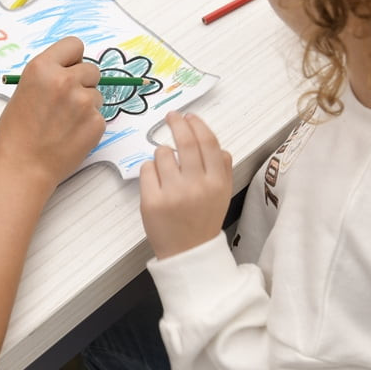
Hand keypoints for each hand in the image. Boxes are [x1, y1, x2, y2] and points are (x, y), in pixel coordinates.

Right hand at [0, 37, 104, 190]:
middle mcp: (65, 80)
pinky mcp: (96, 122)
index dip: (72, 58)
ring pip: (97, 93)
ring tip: (65, 121)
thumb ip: (47, 77)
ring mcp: (83, 102)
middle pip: (91, 69)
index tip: (70, 68)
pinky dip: (88, 123)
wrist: (24, 167)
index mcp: (42, 68)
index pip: (74, 45)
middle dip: (83, 82)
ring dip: (86, 104)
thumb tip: (69, 71)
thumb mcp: (24, 91)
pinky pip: (99, 115)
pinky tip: (71, 134)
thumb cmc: (17, 134)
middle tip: (67, 100)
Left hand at [139, 112, 231, 259]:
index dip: (197, 125)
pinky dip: (150, 171)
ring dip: (163, 155)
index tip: (189, 116)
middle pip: (185, 141)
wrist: (188, 253)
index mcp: (217, 182)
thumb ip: (223, 169)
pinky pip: (147, 169)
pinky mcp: (152, 201)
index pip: (208, 143)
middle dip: (177, 123)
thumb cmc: (203, 220)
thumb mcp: (223, 194)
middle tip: (172, 117)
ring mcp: (173, 193)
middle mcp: (197, 186)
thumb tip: (216, 145)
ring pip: (162, 153)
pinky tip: (158, 183)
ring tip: (167, 171)